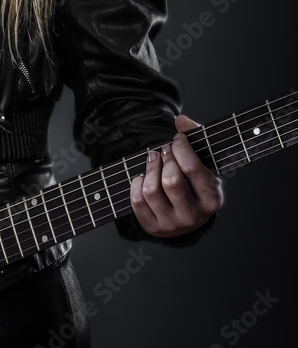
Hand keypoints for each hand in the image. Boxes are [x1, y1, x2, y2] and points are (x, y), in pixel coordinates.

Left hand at [130, 115, 223, 237]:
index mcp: (211, 199)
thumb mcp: (203, 163)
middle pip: (171, 181)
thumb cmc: (195, 183)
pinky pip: (137, 201)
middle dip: (164, 159)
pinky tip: (143, 177)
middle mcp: (193, 215)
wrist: (187, 216)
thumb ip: (195, 136)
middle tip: (163, 151)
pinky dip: (136, 184)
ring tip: (153, 160)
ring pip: (151, 190)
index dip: (180, 148)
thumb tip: (180, 120)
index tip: (176, 140)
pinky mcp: (153, 227)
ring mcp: (172, 224)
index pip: (191, 168)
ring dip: (149, 169)